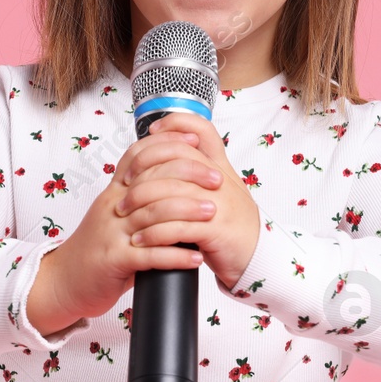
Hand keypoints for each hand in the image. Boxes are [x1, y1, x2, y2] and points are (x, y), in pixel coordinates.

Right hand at [32, 126, 221, 327]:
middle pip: (152, 179)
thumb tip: (177, 184)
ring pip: (154, 214)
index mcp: (115, 192)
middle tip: (217, 179)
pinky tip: (196, 257)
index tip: (195, 141)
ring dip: (188, 213)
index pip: (140, 155)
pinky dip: (176, 255)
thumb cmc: (98, 249)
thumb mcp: (116, 215)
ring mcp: (112, 232)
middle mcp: (113, 206)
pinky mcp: (114, 260)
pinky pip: (150, 255)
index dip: (168, 143)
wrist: (66, 281)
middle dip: (189, 174)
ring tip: (214, 213)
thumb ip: (141, 199)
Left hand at [116, 111, 260, 288]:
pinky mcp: (215, 230)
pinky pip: (176, 227)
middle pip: (175, 160)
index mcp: (221, 167)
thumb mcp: (220, 192)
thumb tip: (164, 160)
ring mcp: (219, 203)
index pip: (201, 130)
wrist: (256, 257)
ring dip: (141, 205)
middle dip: (142, 171)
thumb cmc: (232, 225)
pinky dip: (153, 234)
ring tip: (125, 216)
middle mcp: (220, 180)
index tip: (152, 130)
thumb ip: (198, 175)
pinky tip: (140, 240)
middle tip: (123, 187)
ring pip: (170, 193)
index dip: (176, 124)